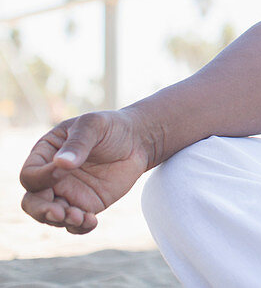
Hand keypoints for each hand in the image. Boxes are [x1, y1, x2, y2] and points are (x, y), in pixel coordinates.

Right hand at [20, 110, 152, 233]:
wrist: (136, 141)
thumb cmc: (110, 128)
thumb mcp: (93, 126)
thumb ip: (78, 143)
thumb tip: (62, 163)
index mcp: (45, 155)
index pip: (30, 175)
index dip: (43, 177)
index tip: (66, 168)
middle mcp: (51, 178)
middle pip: (32, 202)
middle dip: (42, 211)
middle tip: (59, 212)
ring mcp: (67, 194)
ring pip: (52, 217)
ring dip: (62, 221)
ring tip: (82, 217)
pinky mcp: (85, 205)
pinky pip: (75, 224)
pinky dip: (79, 227)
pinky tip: (91, 221)